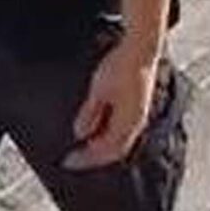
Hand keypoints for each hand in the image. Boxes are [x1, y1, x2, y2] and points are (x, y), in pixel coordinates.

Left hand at [64, 35, 159, 169]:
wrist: (140, 49)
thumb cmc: (121, 66)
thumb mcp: (99, 90)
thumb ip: (90, 114)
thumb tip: (81, 134)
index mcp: (128, 123)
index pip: (106, 151)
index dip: (87, 159)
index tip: (69, 161)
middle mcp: (136, 124)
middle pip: (114, 150)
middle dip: (93, 156)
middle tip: (74, 158)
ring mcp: (138, 116)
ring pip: (119, 142)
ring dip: (101, 147)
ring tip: (84, 147)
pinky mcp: (138, 107)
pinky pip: (122, 130)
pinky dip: (108, 136)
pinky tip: (98, 130)